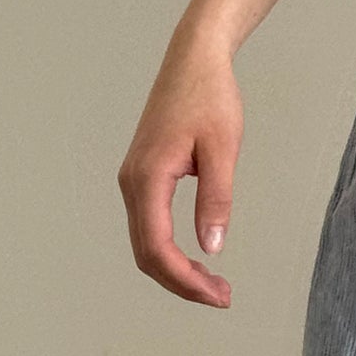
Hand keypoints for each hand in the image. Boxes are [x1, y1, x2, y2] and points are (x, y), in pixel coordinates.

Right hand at [118, 28, 243, 307]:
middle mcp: (132, 183)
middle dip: (182, 282)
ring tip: (214, 284)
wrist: (194, 59)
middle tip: (223, 296)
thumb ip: (216, 198)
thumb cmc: (211, 98)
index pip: (157, 248)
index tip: (219, 295)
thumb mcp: (222, 148)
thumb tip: (212, 248)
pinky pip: (149, 225)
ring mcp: (133, 180)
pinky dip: (170, 249)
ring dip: (175, 269)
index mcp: (147, 178)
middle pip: (146, 253)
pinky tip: (196, 257)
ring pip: (145, 242)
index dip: (185, 280)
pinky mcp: (142, 175)